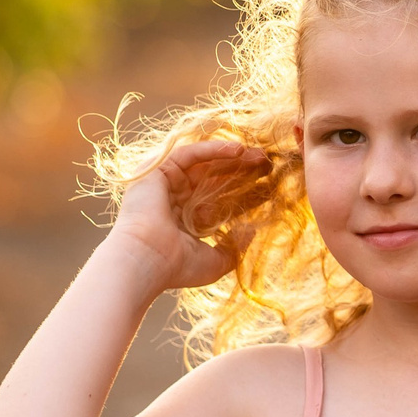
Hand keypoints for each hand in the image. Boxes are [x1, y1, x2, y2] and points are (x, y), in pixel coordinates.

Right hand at [107, 139, 272, 290]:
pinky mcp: (158, 171)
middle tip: (268, 165)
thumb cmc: (177, 266)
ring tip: (258, 156)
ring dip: (231, 158)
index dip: (246, 194)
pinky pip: (189, 154)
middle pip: (215, 179)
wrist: (146, 259)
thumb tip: (251, 232)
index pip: (221, 202)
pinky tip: (238, 150)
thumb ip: (234, 248)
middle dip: (241, 171)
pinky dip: (212, 150)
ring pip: (204, 164)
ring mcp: (167, 185)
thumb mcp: (215, 261)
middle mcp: (177, 201)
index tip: (271, 188)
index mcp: (187, 221)